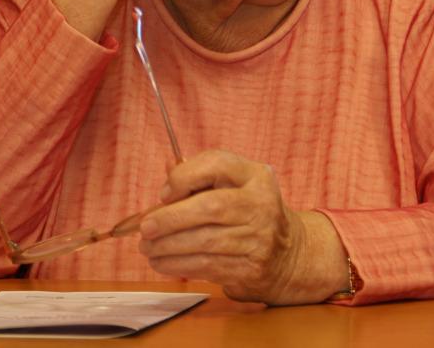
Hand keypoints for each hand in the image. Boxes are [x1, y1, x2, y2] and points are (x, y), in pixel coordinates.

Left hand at [137, 149, 345, 304]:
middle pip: (211, 208)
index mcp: (256, 176)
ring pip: (205, 242)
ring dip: (168, 247)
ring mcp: (260, 239)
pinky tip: (162, 262)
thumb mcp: (234, 183)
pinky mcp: (251, 268)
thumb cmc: (248, 211)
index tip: (164, 193)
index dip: (186, 177)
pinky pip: (207, 267)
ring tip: (147, 248)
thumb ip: (201, 175)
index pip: (218, 164)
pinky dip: (178, 265)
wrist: (287, 253)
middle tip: (145, 228)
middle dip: (171, 219)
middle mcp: (262, 205)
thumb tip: (165, 194)